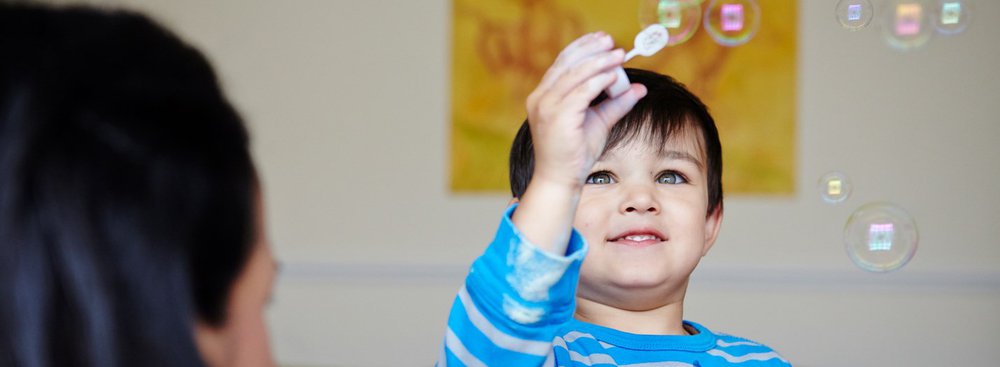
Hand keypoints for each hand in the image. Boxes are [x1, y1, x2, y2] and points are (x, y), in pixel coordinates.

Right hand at [512, 32, 646, 254]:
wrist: (561, 179)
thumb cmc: (575, 153)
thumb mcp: (599, 122)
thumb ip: (616, 104)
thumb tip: (639, 89)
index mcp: (544, 96)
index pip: (562, 63)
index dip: (583, 47)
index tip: (604, 39)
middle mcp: (541, 98)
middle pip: (567, 63)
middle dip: (592, 50)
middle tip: (613, 43)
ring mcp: (546, 107)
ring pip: (574, 75)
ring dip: (599, 62)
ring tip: (618, 55)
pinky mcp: (556, 117)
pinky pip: (581, 92)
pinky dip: (598, 81)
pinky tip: (614, 76)